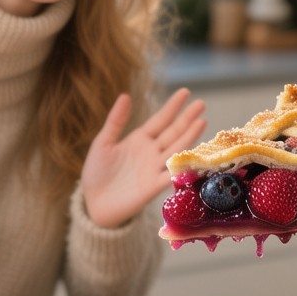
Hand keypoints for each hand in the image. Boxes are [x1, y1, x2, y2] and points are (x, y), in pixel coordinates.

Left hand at [81, 87, 206, 228]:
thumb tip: (125, 95)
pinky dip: (182, 166)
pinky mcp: (154, 186)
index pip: (160, 120)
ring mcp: (155, 168)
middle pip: (173, 132)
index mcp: (140, 139)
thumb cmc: (97, 173)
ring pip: (176, 150)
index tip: (185, 92)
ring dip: (189, 137)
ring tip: (202, 122)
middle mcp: (152, 152)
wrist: (94, 203)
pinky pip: (171, 174)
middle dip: (187, 118)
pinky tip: (194, 156)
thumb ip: (116, 121)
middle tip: (201, 104)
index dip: (172, 107)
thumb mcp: (103, 143)